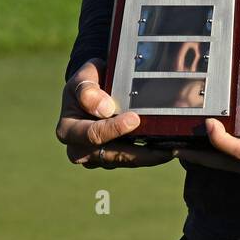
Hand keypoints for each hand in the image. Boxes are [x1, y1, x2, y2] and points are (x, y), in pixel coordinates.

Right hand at [56, 59, 173, 168]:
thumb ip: (87, 90)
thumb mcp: (83, 78)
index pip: (92, 134)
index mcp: (68, 130)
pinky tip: (167, 148)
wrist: (93, 90)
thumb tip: (105, 109)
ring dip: (148, 157)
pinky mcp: (111, 159)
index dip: (113, 129)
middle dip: (139, 153)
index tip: (135, 119)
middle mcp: (79, 150)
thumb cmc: (88, 82)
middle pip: (112, 155)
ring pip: (124, 161)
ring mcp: (96, 157)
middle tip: (165, 148)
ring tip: (172, 150)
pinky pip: (131, 159)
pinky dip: (149, 155)